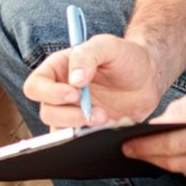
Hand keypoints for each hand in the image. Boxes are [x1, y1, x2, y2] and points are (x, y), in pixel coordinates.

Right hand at [23, 34, 162, 127]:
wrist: (149, 77)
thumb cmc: (126, 56)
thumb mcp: (108, 45)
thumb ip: (88, 55)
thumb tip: (74, 80)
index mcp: (59, 69)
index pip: (36, 85)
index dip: (49, 93)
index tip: (74, 94)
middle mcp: (61, 91)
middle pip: (46, 111)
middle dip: (69, 115)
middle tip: (95, 111)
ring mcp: (73, 112)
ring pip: (59, 129)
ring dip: (80, 127)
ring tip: (105, 118)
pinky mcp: (87, 127)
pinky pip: (76, 140)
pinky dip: (89, 137)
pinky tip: (108, 125)